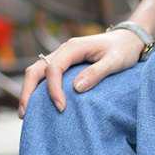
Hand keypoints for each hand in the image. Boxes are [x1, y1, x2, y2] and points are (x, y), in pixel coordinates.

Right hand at [18, 29, 145, 117]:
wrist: (128, 40)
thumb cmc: (123, 50)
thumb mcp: (115, 62)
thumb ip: (97, 73)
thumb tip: (76, 88)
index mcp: (73, 48)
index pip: (54, 68)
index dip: (54, 89)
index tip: (61, 108)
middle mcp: (63, 50)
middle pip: (36, 69)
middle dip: (28, 91)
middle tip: (26, 114)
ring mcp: (62, 57)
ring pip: (37, 72)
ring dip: (29, 91)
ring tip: (26, 114)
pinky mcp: (65, 65)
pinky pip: (46, 76)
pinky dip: (39, 90)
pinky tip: (39, 106)